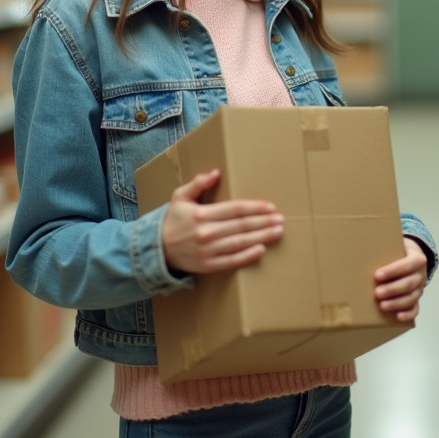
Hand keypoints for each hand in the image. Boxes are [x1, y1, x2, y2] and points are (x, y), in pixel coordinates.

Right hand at [161, 169, 283, 274]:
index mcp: (201, 214)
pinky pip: (231, 261)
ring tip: (277, 231)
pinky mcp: (208, 265)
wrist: (157, 249)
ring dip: (262, 237)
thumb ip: (197, 184)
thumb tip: (216, 172)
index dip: (255, 207)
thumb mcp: (180, 197)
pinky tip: (261, 249)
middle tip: (281, 219)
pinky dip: (247, 256)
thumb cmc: (173, 220)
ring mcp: (207, 251)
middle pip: (241, 225)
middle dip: (264, 221)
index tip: (270, 206)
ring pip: (240, 242)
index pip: (235, 209)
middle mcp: (206, 232)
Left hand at [374, 237, 428, 322]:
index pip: (406, 265)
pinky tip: (398, 317)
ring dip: (396, 303)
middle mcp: (420, 275)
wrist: (413, 255)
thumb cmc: (399, 251)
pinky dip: (408, 314)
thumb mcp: (396, 244)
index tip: (377, 275)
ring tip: (382, 306)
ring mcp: (420, 288)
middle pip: (408, 284)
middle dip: (392, 289)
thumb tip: (362, 249)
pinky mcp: (416, 298)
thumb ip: (385, 247)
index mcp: (417, 259)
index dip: (392, 271)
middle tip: (377, 293)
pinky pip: (415, 308)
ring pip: (411, 298)